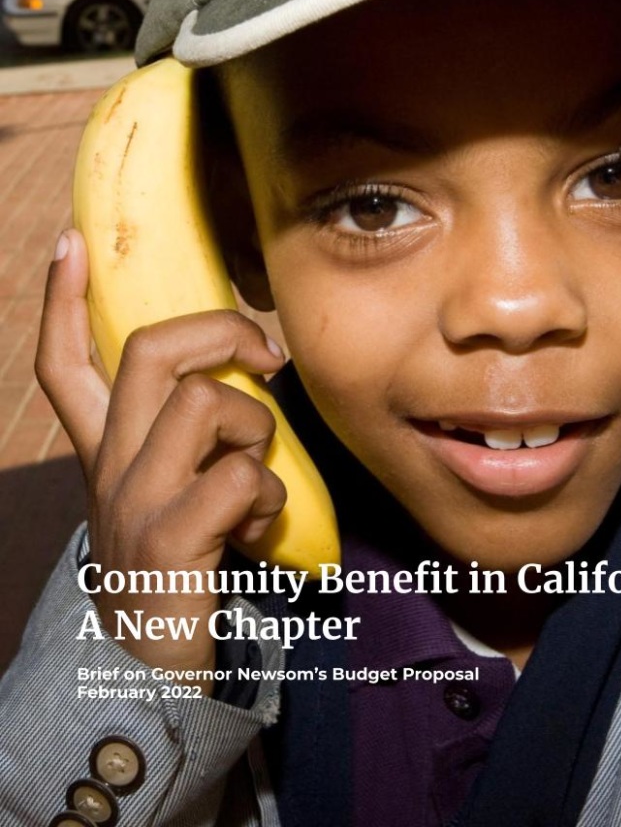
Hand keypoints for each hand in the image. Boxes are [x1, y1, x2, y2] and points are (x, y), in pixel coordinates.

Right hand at [35, 229, 285, 687]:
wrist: (145, 666)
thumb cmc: (174, 561)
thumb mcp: (163, 489)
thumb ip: (185, 437)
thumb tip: (246, 374)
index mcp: (104, 449)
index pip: (65, 362)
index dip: (64, 301)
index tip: (73, 243)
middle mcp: (109, 464)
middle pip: (149, 350)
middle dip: (220, 329)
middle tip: (265, 355)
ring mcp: (134, 500)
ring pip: (203, 402)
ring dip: (255, 426)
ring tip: (259, 471)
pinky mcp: (168, 539)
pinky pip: (238, 478)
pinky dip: (267, 496)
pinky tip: (260, 528)